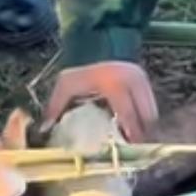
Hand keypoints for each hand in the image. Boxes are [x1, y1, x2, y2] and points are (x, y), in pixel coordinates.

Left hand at [43, 62, 158, 143]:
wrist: (95, 47)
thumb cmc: (80, 72)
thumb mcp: (65, 86)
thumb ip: (55, 106)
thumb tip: (43, 129)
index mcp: (113, 84)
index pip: (128, 114)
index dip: (131, 132)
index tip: (130, 147)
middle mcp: (132, 81)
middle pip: (146, 115)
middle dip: (142, 134)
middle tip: (134, 148)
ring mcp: (142, 80)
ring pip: (152, 111)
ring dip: (146, 127)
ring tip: (135, 140)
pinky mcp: (146, 81)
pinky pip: (152, 105)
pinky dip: (145, 118)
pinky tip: (136, 127)